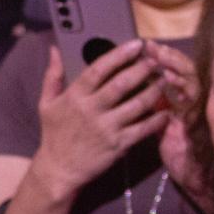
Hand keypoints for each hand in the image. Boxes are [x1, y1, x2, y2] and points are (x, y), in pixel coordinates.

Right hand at [30, 41, 168, 201]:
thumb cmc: (54, 135)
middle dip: (143, 68)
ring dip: (155, 90)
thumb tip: (54, 50)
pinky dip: (158, 118)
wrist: (58, 170)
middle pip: (122, 83)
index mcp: (74, 97)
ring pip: (137, 104)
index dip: (119, 54)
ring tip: (166, 80)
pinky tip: (166, 109)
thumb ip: (53, 76)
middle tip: (157, 59)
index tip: (136, 44)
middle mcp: (90, 110)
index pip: (98, 69)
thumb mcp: (46, 104)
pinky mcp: (118, 144)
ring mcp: (106, 128)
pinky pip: (144, 128)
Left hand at [148, 42, 213, 213]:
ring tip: (160, 58)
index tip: (144, 45)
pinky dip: (182, 91)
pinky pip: (193, 105)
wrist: (194, 175)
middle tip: (151, 46)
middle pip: (184, 71)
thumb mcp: (162, 122)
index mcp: (182, 98)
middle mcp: (193, 101)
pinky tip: (169, 82)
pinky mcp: (198, 125)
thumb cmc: (178, 149)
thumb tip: (137, 86)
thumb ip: (155, 104)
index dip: (162, 57)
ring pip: (191, 83)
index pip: (173, 70)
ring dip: (176, 68)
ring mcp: (198, 111)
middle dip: (168, 57)